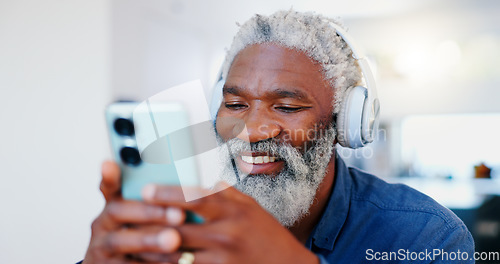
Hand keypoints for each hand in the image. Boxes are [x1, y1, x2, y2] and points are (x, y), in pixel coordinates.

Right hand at [82, 161, 185, 263]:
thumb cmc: (142, 236)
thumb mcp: (147, 214)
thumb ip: (162, 200)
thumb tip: (198, 187)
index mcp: (114, 204)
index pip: (109, 185)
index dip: (109, 175)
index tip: (110, 163)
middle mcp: (103, 223)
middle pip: (118, 211)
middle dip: (149, 212)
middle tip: (178, 214)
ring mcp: (102, 246)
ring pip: (122, 240)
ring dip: (150, 239)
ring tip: (175, 240)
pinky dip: (150, 263)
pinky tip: (171, 261)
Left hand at [141, 183, 319, 263]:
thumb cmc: (270, 236)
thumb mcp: (252, 209)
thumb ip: (229, 194)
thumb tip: (209, 182)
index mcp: (234, 211)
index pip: (194, 198)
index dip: (166, 193)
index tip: (146, 191)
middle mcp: (226, 234)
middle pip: (178, 227)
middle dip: (151, 222)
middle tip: (128, 217)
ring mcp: (222, 259)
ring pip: (177, 254)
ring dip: (154, 249)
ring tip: (134, 243)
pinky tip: (156, 262)